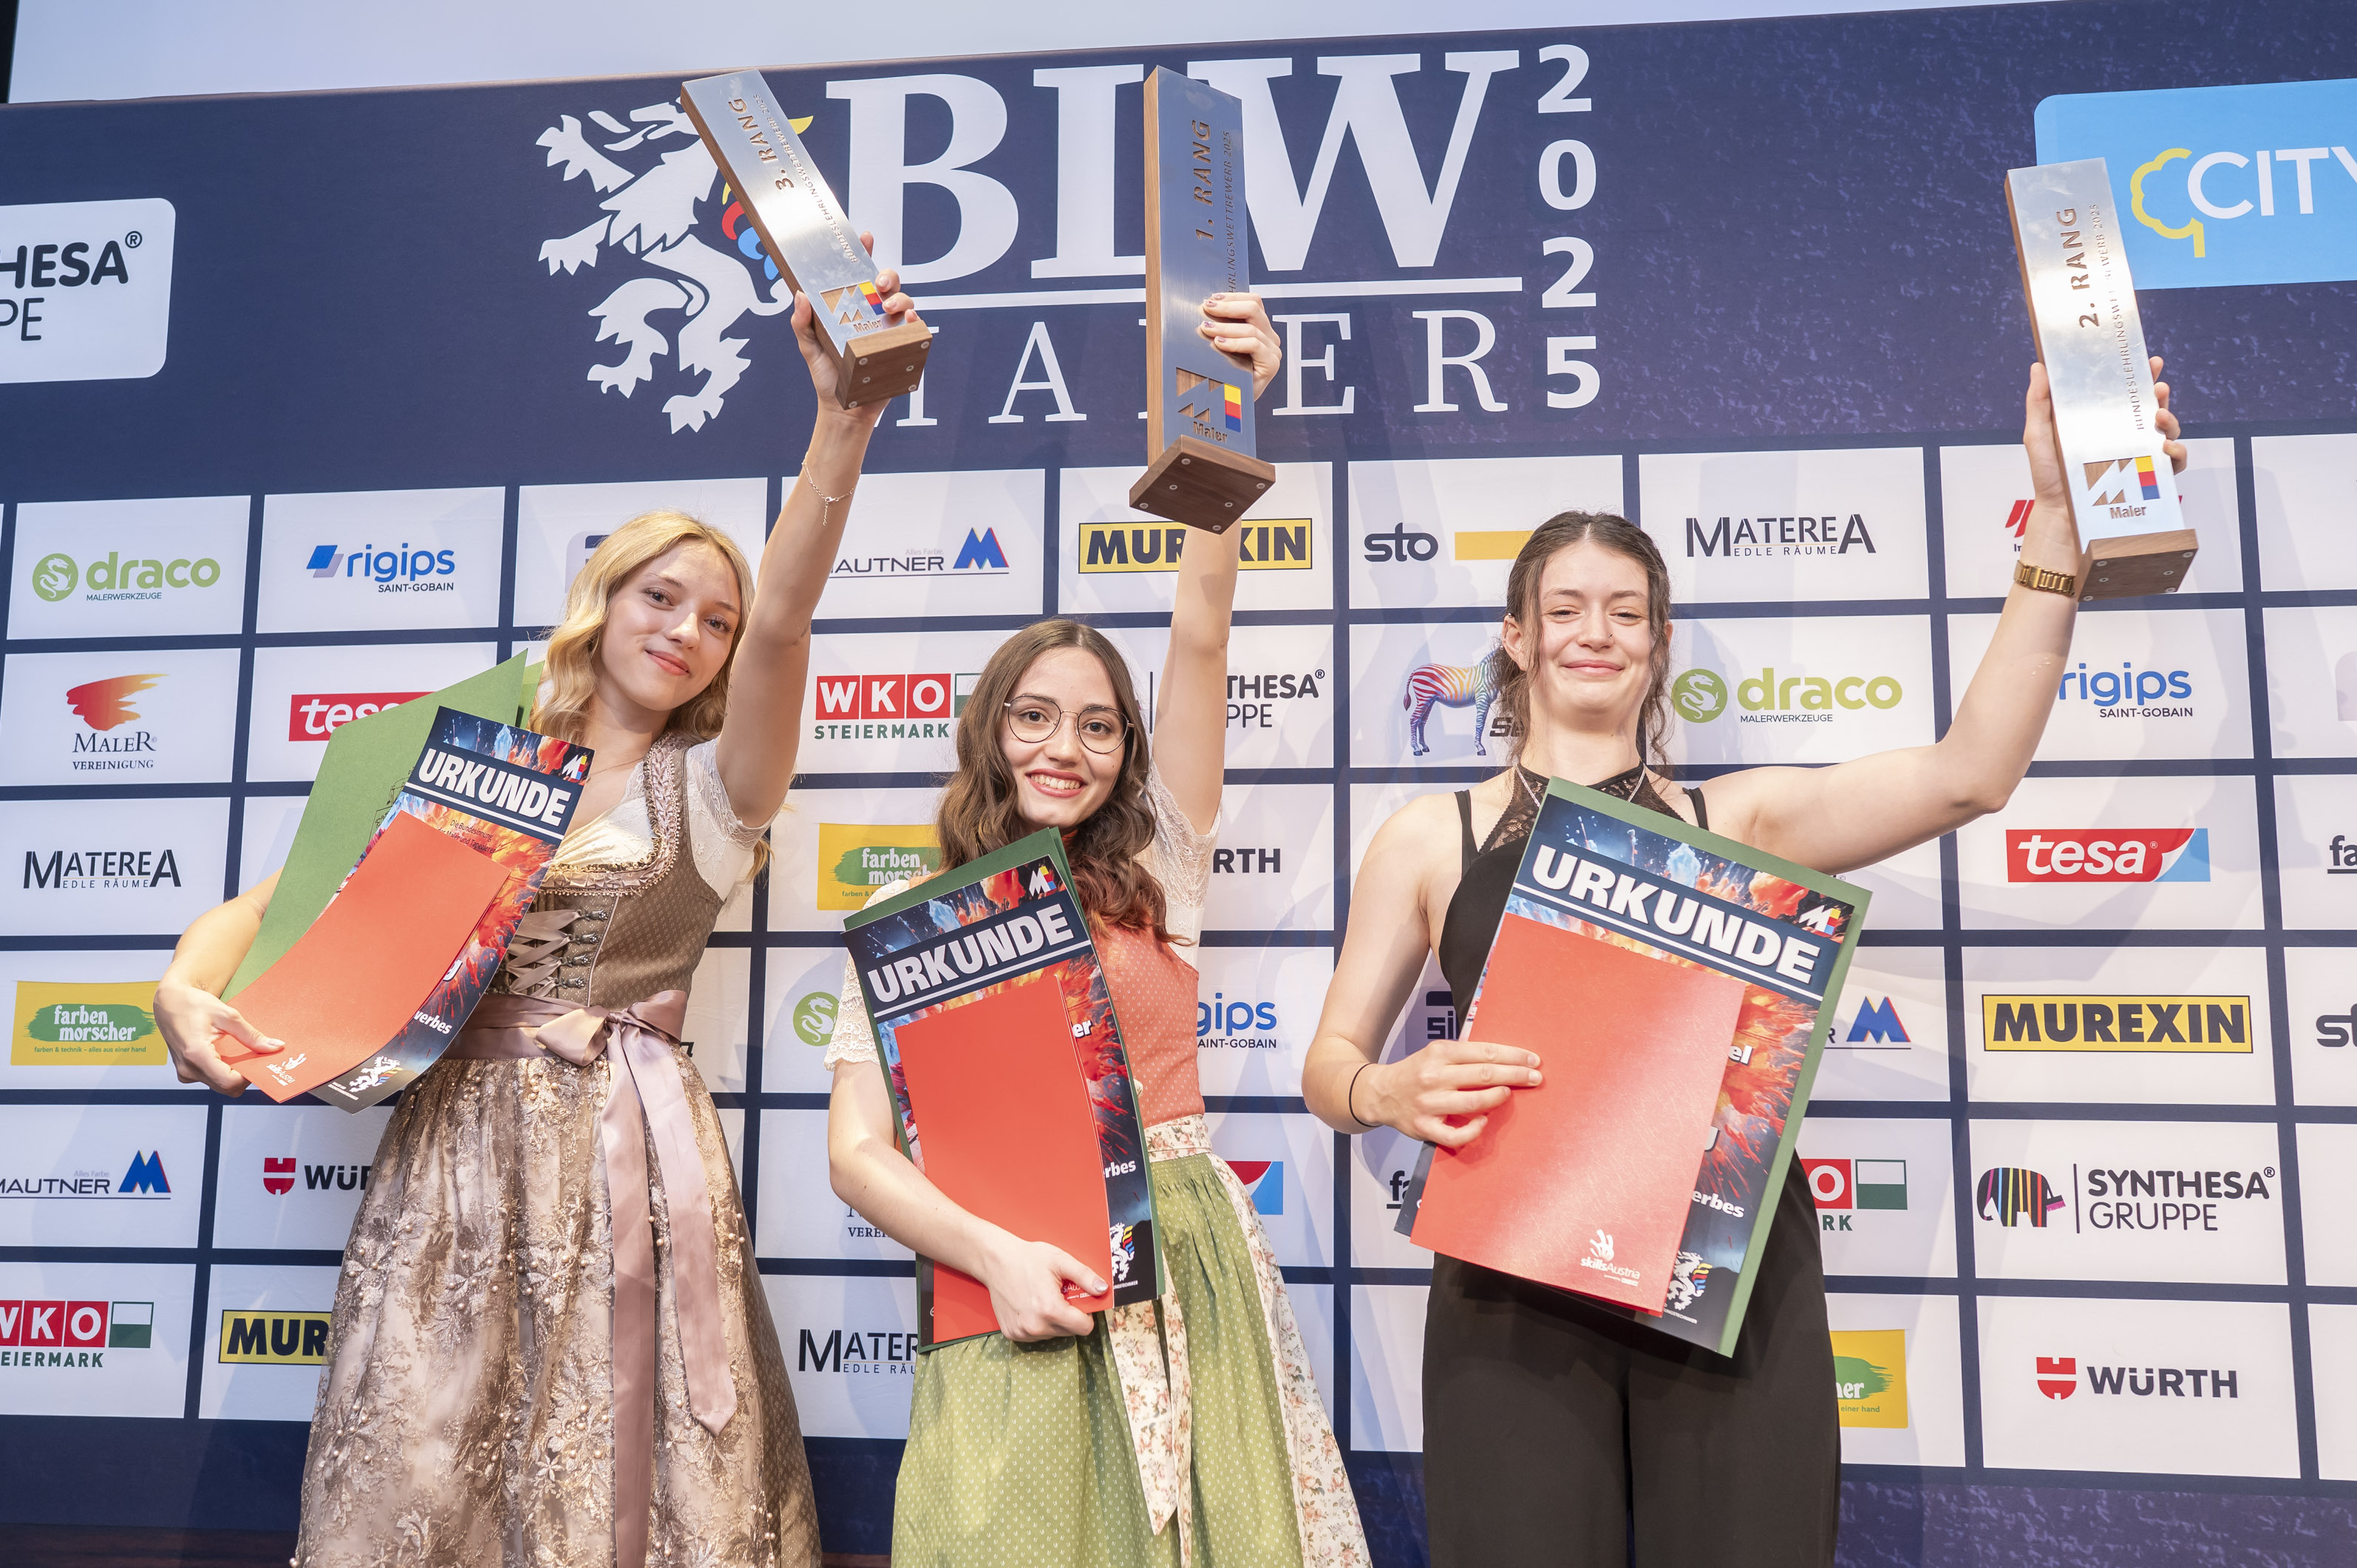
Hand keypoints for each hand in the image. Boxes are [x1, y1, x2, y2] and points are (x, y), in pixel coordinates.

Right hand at [152, 978, 278, 1095]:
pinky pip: (210, 1079)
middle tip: (254, 1057)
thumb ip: (251, 1035)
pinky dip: (223, 1070)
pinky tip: (227, 1055)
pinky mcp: (186, 1072)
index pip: (229, 1082)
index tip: (260, 1063)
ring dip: (234, 1073)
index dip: (249, 1077)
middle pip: (225, 1086)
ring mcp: (185, 1072)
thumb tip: (274, 1047)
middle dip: (244, 1075)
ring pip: (219, 1085)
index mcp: (196, 1054)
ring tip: (240, 1053)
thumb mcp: (228, 1016)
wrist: (169, 1002)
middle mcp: (188, 1068)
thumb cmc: (193, 1004)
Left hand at [789, 230, 920, 428]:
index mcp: (853, 307)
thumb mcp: (809, 346)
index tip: (865, 237)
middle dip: (887, 276)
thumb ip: (801, 322)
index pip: (861, 275)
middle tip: (878, 284)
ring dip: (901, 298)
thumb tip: (799, 295)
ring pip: (905, 302)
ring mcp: (891, 331)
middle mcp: (875, 315)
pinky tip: (909, 320)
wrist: (843, 410)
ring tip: (889, 306)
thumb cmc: (827, 376)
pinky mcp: (903, 349)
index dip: (865, 254)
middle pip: (889, 285)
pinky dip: (916, 321)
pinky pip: (916, 330)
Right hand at [976, 1231, 1105, 1342]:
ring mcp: (1022, 1333)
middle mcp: (1036, 1327)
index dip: (1086, 1315)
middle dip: (1069, 1316)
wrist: (996, 1261)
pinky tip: (1030, 1306)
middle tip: (1058, 1296)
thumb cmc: (1028, 1258)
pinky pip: (1036, 1335)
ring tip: (1042, 1299)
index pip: (1083, 1328)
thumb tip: (1103, 1290)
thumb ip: (1085, 1276)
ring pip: (1052, 1334)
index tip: (1078, 1302)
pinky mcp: (1012, 1334)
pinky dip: (1038, 1324)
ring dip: (1053, 1321)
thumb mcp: (1061, 1261)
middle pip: (1069, 1332)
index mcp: (1050, 1310)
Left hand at [1199, 292, 1280, 400]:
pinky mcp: (1271, 364)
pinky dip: (1235, 342)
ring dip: (1225, 326)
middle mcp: (1269, 337)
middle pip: (1254, 308)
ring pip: (1252, 327)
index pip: (1253, 302)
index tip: (1211, 299)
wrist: (1228, 407)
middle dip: (1227, 307)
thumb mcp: (1218, 344)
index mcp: (1260, 328)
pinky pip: (1254, 344)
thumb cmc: (1220, 373)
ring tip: (1206, 328)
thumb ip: (1218, 325)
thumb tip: (1202, 305)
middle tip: (1206, 308)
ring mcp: (1272, 350)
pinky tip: (1219, 343)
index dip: (1232, 297)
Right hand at [1361, 1037, 1542, 1148]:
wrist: (1380, 1093)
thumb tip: (1505, 1060)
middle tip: (1535, 1077)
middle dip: (1515, 1075)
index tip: (1532, 1060)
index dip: (1513, 1056)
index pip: (1484, 1052)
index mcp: (1439, 1053)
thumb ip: (1465, 1056)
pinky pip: (1455, 1135)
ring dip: (1498, 1098)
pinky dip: (1474, 1129)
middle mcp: (1435, 1076)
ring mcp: (1430, 1103)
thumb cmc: (1416, 1072)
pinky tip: (1483, 1121)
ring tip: (1510, 1094)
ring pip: (1473, 1102)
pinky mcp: (1425, 1127)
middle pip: (1484, 1074)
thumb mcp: (1436, 1053)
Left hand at [2023, 355, 2186, 511]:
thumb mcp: (2038, 435)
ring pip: (2167, 431)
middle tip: (2158, 387)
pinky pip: (2173, 463)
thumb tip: (2039, 366)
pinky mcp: (2147, 478)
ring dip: (2171, 419)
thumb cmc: (2048, 475)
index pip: (2126, 393)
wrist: (2059, 513)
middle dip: (2161, 394)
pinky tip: (2167, 448)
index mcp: (2102, 420)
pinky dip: (2178, 453)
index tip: (2151, 362)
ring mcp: (2138, 456)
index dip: (2141, 375)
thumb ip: (2039, 402)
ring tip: (2159, 416)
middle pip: (2152, 407)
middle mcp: (2123, 435)